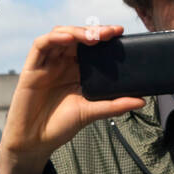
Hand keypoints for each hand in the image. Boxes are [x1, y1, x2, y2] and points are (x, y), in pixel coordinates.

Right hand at [0, 25, 145, 173]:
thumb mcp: (91, 112)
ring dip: (77, 31)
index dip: (104, 37)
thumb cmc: (60, 125)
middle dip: (94, 31)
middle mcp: (62, 63)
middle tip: (110, 33)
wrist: (35, 141)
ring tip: (93, 37)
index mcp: (77, 70)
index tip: (120, 33)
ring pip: (60, 35)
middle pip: (77, 37)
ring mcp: (47, 64)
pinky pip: (41, 45)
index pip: (91, 46)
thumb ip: (114, 105)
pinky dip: (55, 38)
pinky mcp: (32, 68)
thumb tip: (141, 101)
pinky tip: (69, 38)